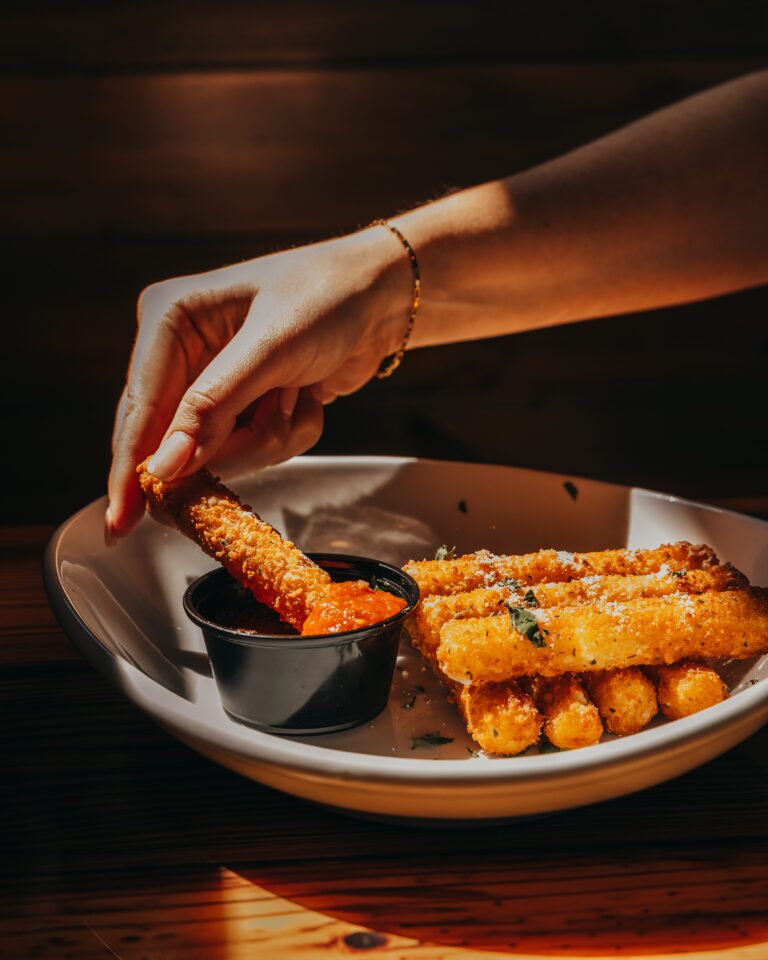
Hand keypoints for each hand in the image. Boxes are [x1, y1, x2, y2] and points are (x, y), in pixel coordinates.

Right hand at [106, 228, 409, 539]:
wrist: (382, 297)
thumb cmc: (327, 297)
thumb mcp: (270, 348)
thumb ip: (213, 408)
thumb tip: (164, 466)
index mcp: (169, 320)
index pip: (140, 409)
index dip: (130, 470)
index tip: (122, 521)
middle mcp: (181, 352)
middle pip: (176, 439)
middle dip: (225, 448)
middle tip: (259, 435)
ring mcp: (212, 381)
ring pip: (220, 453)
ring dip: (268, 436)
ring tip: (297, 392)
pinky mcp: (243, 403)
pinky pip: (253, 448)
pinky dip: (286, 433)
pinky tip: (305, 396)